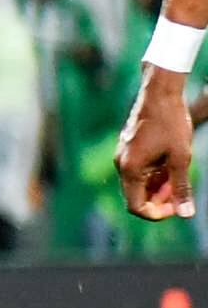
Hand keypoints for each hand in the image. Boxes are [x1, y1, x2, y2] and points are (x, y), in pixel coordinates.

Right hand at [118, 73, 193, 219]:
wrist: (160, 93)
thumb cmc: (171, 124)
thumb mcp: (181, 158)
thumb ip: (181, 188)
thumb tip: (186, 214)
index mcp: (130, 169)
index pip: (136, 207)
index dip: (158, 213)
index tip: (177, 206)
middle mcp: (121, 164)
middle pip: (136, 196)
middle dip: (160, 199)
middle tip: (181, 191)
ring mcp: (123, 155)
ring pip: (139, 183)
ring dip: (158, 186)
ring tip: (179, 174)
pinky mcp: (128, 148)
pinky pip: (139, 169)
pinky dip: (154, 174)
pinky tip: (170, 163)